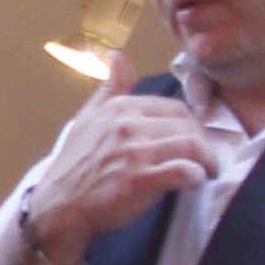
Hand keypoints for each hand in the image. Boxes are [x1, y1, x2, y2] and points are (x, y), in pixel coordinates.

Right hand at [22, 47, 218, 257]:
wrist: (57, 210)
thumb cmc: (74, 169)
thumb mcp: (86, 121)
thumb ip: (108, 90)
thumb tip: (117, 55)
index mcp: (118, 108)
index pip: (174, 108)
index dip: (189, 126)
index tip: (190, 141)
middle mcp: (127, 125)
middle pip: (188, 126)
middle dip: (203, 144)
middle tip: (205, 159)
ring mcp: (135, 153)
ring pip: (193, 146)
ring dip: (208, 161)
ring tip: (207, 171)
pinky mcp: (142, 180)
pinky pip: (186, 171)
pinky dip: (197, 177)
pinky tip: (193, 183)